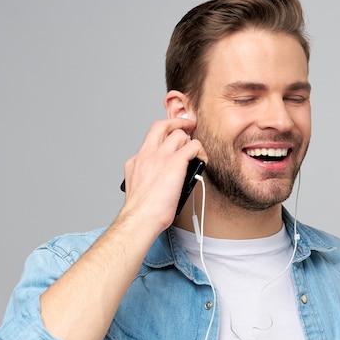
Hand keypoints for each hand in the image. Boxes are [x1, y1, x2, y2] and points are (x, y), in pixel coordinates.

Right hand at [120, 117, 206, 232]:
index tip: (169, 140)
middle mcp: (147, 154)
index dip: (162, 138)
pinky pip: (193, 146)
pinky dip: (201, 151)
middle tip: (188, 125)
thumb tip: (164, 182)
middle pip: (161, 126)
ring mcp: (160, 156)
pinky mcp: (175, 162)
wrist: (141, 217)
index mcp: (136, 162)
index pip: (150, 141)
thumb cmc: (141, 212)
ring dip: (190, 141)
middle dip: (176, 122)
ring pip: (179, 134)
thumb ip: (148, 179)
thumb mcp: (138, 189)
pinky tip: (203, 159)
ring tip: (197, 152)